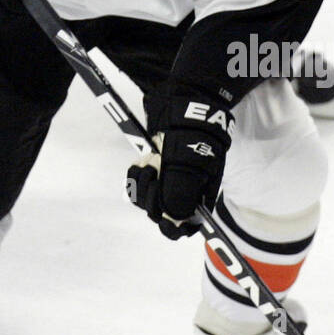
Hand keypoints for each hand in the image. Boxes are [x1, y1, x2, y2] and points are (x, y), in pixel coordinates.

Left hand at [127, 91, 232, 238]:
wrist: (182, 108)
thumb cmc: (192, 136)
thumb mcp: (190, 166)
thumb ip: (181, 194)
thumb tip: (172, 219)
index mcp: (198, 196)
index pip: (184, 226)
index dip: (172, 225)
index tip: (163, 216)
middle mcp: (181, 193)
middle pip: (159, 213)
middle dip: (153, 196)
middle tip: (157, 174)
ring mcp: (164, 182)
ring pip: (144, 200)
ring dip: (142, 183)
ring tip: (151, 162)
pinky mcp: (149, 172)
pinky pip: (134, 185)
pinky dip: (135, 174)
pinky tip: (142, 161)